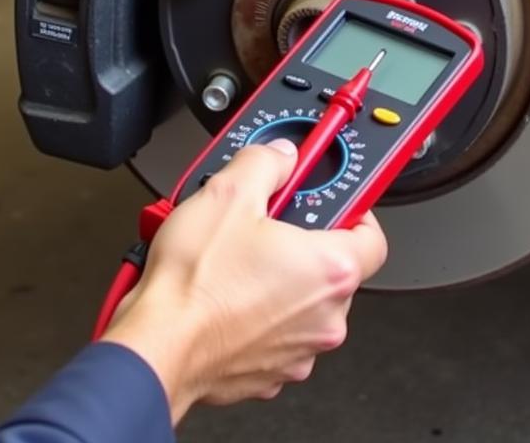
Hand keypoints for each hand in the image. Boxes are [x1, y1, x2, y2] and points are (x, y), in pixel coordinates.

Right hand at [101, 141, 387, 422]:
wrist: (156, 347)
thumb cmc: (194, 284)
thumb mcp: (229, 192)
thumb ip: (265, 162)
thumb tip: (279, 155)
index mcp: (330, 270)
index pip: (373, 236)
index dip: (354, 212)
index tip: (330, 202)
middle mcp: (326, 317)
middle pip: (333, 269)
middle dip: (303, 245)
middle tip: (267, 226)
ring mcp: (299, 351)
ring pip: (302, 304)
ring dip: (279, 282)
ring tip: (236, 260)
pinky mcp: (269, 374)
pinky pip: (275, 334)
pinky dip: (257, 316)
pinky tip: (225, 295)